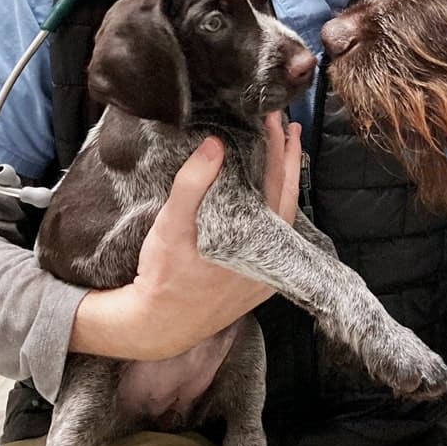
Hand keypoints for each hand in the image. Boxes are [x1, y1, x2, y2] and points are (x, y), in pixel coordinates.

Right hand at [70, 114, 301, 359]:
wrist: (159, 326)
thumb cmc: (163, 277)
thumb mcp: (172, 226)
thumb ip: (193, 184)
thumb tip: (215, 146)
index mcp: (255, 240)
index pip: (277, 183)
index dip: (277, 148)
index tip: (273, 120)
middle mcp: (268, 257)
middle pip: (288, 197)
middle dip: (288, 159)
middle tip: (286, 127)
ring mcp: (265, 270)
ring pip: (284, 217)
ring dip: (283, 183)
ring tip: (281, 154)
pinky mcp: (257, 280)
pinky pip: (274, 237)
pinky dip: (274, 210)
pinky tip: (267, 197)